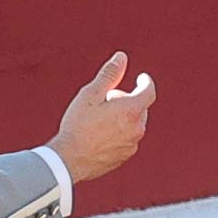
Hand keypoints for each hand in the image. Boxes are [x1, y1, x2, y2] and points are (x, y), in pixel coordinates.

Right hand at [56, 51, 155, 193]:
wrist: (68, 160)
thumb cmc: (77, 126)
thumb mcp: (90, 95)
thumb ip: (109, 75)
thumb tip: (121, 57)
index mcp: (131, 111)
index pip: (149, 91)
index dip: (146, 82)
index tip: (141, 78)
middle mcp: (136, 129)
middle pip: (140, 108)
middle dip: (128, 100)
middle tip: (107, 99)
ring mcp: (131, 145)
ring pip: (134, 125)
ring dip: (124, 117)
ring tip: (100, 118)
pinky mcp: (124, 157)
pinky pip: (127, 139)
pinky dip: (120, 133)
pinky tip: (99, 134)